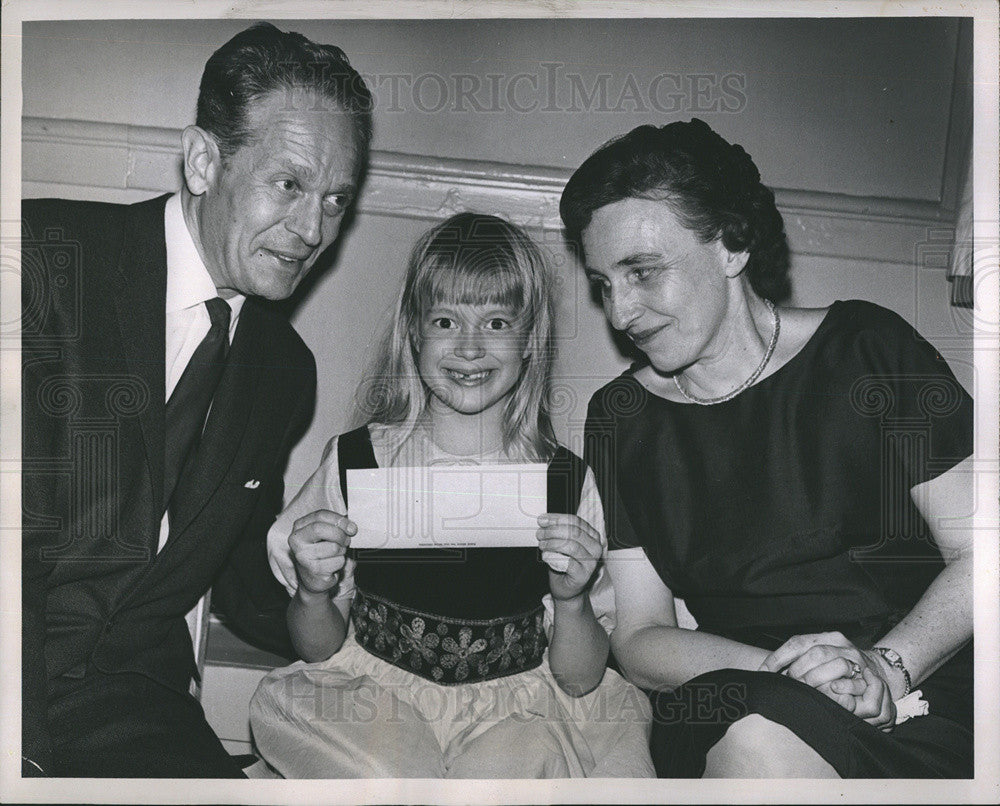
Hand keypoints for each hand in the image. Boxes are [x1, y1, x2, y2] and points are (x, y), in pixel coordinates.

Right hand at [287, 510, 356, 595]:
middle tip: (346, 541)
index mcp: (300, 527)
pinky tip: (332, 565)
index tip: (351, 527)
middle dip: (340, 535)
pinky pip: (337, 561)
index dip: (339, 520)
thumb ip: (336, 525)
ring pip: (333, 547)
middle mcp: (296, 540)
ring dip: (341, 551)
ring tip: (335, 554)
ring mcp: (303, 556)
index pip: (320, 515)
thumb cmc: (322, 552)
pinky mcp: (313, 570)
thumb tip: (351, 527)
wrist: (314, 578)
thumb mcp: (326, 534)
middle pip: (321, 529)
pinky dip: (340, 562)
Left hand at [536, 513, 601, 600]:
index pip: (575, 521)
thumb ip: (557, 531)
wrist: (567, 588)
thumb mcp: (562, 543)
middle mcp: (595, 548)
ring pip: (571, 546)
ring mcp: (591, 562)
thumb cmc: (564, 563)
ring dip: (552, 544)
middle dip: (553, 531)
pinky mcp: (583, 575)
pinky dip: (554, 558)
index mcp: (592, 536)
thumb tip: (544, 520)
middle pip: (574, 532)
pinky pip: (568, 563)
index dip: (557, 519)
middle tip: (540, 534)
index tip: (542, 520)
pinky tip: (546, 556)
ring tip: (542, 545)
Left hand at [759, 631, 896, 729]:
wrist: (876, 670)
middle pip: (814, 653)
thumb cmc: (838, 666)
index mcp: (825, 636)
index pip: (797, 642)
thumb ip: (798, 660)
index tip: (763, 672)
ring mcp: (856, 658)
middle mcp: (840, 643)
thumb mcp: (818, 656)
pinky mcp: (868, 674)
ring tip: (805, 690)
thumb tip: (767, 672)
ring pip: (834, 664)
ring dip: (815, 679)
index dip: (778, 657)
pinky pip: (852, 680)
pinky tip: (828, 692)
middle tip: (789, 684)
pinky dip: (838, 688)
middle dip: (798, 670)